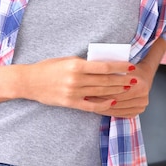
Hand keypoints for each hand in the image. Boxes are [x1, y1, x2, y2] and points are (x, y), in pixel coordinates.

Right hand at [20, 56, 135, 113]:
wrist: (29, 82)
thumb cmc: (49, 67)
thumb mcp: (67, 60)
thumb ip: (84, 63)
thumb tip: (105, 65)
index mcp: (76, 66)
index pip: (104, 67)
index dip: (120, 67)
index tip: (131, 66)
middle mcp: (76, 80)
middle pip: (105, 81)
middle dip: (123, 81)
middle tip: (135, 80)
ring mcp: (74, 93)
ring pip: (101, 92)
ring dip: (117, 91)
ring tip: (128, 89)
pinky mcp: (71, 103)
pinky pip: (92, 105)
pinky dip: (104, 105)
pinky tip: (114, 102)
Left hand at [82, 58, 155, 117]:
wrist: (143, 77)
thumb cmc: (129, 70)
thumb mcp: (122, 68)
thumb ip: (112, 71)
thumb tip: (92, 74)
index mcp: (141, 86)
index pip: (117, 91)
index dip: (101, 90)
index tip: (88, 88)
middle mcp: (143, 98)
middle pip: (116, 101)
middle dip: (99, 99)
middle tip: (85, 96)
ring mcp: (141, 107)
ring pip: (116, 109)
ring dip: (101, 106)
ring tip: (88, 102)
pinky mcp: (136, 112)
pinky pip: (118, 114)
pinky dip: (106, 111)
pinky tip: (97, 108)